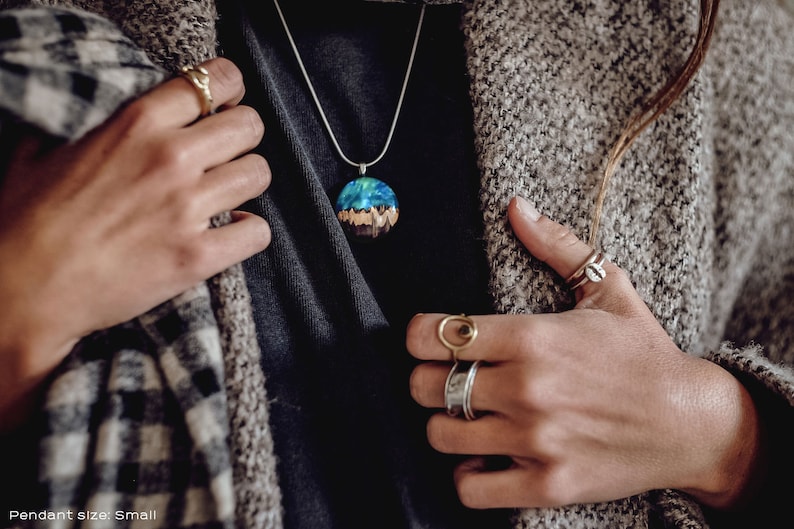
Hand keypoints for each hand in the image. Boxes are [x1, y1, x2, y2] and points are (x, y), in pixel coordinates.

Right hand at [0, 58, 269, 427]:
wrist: (23, 290)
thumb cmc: (25, 221)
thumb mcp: (43, 149)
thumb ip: (85, 123)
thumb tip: (98, 113)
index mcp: (135, 123)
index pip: (214, 80)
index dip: (229, 88)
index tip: (226, 101)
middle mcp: (169, 158)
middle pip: (249, 126)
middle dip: (243, 136)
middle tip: (227, 152)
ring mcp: (187, 208)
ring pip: (259, 174)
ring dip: (246, 183)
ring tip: (225, 194)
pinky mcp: (197, 256)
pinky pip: (257, 232)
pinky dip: (248, 231)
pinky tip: (229, 232)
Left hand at [407, 196, 762, 509]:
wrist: (693, 423)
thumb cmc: (644, 353)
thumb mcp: (608, 288)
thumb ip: (556, 245)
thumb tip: (515, 206)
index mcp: (533, 337)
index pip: (434, 334)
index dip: (417, 336)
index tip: (428, 340)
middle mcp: (528, 388)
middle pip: (425, 386)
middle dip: (427, 380)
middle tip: (448, 379)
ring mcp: (536, 440)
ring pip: (440, 436)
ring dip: (445, 425)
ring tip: (467, 417)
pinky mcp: (547, 484)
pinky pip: (472, 488)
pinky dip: (467, 475)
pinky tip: (483, 458)